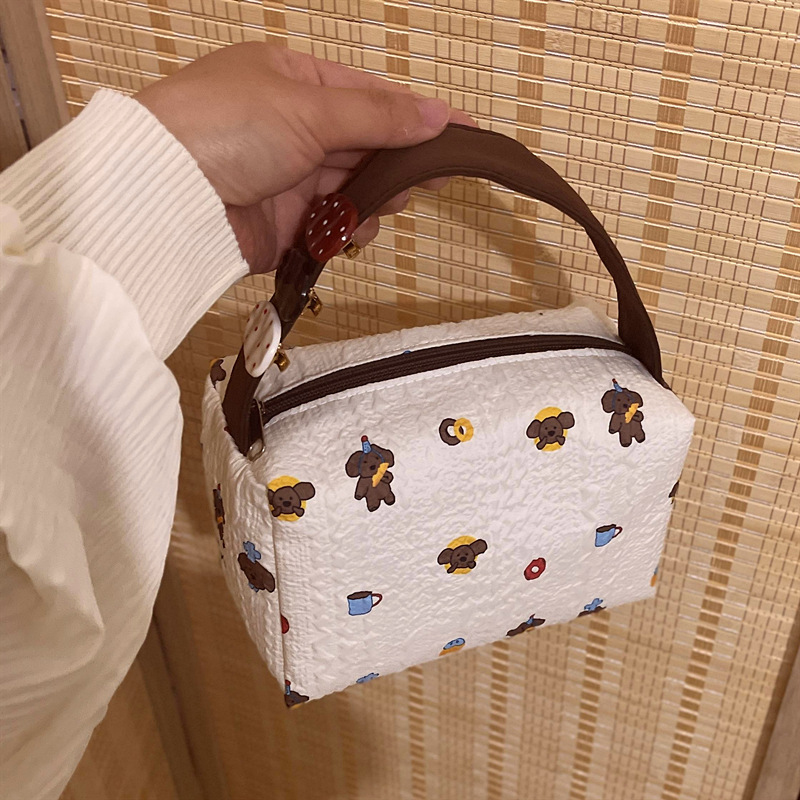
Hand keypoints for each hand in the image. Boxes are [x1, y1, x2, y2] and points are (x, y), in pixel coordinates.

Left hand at [136, 43, 473, 272]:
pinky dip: (348, 228)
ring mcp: (288, 177)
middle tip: (434, 176)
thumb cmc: (218, 128)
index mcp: (293, 83)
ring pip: (354, 189)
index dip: (417, 115)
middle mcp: (291, 128)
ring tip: (388, 200)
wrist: (167, 194)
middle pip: (366, 145)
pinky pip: (332, 226)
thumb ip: (378, 115)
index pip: (371, 96)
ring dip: (376, 198)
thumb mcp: (310, 108)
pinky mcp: (283, 224)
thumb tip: (434, 114)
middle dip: (399, 161)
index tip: (460, 131)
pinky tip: (352, 226)